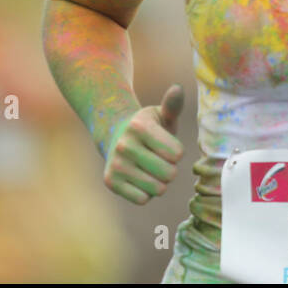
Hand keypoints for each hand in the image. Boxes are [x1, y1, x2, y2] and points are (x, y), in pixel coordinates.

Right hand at [103, 84, 185, 204]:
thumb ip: (173, 105)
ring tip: (149, 168)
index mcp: (140, 126)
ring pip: (157, 189)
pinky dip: (146, 193)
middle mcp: (124, 145)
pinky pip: (142, 199)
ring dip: (159, 182)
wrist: (115, 136)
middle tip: (159, 159)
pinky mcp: (110, 181)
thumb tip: (178, 88)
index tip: (167, 145)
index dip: (177, 152)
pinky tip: (139, 178)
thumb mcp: (161, 114)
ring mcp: (116, 164)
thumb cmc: (148, 127)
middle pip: (169, 174)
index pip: (177, 154)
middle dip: (170, 169)